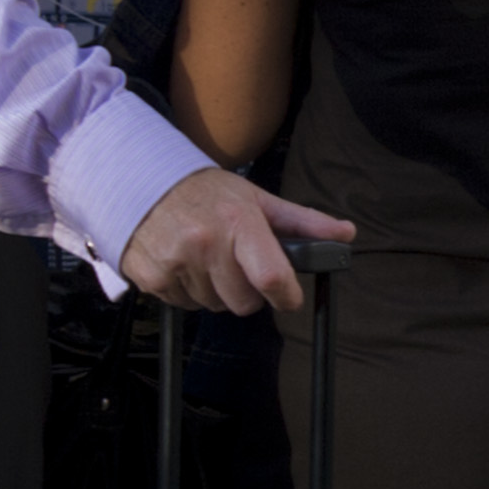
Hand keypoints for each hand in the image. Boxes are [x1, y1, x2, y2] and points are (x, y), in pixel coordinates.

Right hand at [120, 167, 357, 314]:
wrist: (142, 182)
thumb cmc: (208, 193)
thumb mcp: (257, 200)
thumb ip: (303, 222)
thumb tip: (346, 233)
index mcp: (238, 222)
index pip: (271, 276)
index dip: (286, 295)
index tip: (288, 297)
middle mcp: (205, 244)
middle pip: (243, 303)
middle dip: (247, 291)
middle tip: (237, 266)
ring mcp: (175, 262)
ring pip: (212, 306)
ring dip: (215, 290)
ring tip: (205, 258)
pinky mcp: (151, 277)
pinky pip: (183, 305)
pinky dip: (187, 291)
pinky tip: (183, 263)